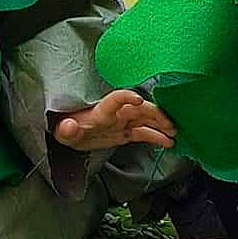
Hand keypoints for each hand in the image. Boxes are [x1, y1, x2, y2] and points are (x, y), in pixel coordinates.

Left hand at [52, 90, 176, 151]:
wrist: (69, 134)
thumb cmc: (66, 128)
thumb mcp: (63, 131)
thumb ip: (66, 129)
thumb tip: (69, 126)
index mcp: (101, 110)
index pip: (115, 99)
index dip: (126, 97)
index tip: (138, 99)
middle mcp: (115, 113)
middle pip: (138, 108)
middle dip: (155, 114)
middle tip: (169, 123)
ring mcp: (121, 122)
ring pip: (145, 119)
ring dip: (160, 123)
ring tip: (174, 131)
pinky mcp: (124, 132)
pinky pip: (143, 132)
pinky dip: (156, 136)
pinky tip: (167, 141)